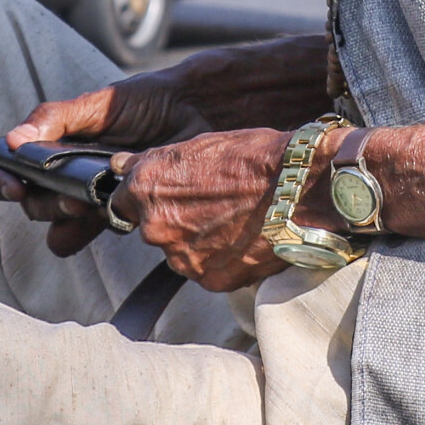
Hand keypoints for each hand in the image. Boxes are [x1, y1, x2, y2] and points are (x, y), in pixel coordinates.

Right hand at [0, 77, 202, 256]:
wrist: (194, 111)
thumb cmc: (145, 100)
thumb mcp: (96, 103)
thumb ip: (55, 118)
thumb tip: (12, 141)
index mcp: (49, 142)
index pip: (2, 165)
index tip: (13, 187)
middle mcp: (61, 171)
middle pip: (29, 201)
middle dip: (42, 203)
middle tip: (69, 197)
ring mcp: (86, 193)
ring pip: (54, 222)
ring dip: (61, 220)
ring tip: (85, 206)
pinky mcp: (114, 210)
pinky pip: (86, 232)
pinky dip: (85, 231)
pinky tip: (103, 217)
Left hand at [113, 128, 294, 290]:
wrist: (301, 188)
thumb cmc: (255, 158)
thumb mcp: (199, 144)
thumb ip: (155, 162)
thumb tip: (122, 164)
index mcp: (147, 189)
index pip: (122, 202)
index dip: (146, 198)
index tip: (164, 195)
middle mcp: (156, 228)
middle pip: (155, 229)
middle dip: (176, 220)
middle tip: (213, 204)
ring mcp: (183, 258)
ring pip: (182, 252)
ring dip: (200, 241)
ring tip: (236, 221)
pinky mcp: (212, 280)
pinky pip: (209, 271)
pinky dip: (223, 259)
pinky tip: (246, 239)